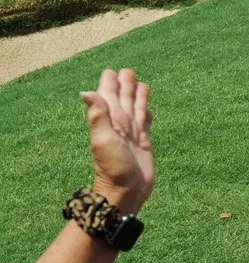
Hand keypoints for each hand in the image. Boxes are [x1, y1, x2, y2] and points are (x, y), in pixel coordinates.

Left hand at [81, 68, 153, 213]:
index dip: (109, 84)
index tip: (112, 71)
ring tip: (141, 83)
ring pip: (135, 108)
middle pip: (123, 99)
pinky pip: (145, 123)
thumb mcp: (103, 138)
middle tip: (128, 71)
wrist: (125, 191)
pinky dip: (147, 113)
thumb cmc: (112, 167)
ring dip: (137, 95)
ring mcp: (132, 134)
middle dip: (125, 85)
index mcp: (110, 121)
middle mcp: (121, 125)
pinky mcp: (144, 142)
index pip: (108, 97)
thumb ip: (98, 115)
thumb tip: (86, 91)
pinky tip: (148, 109)